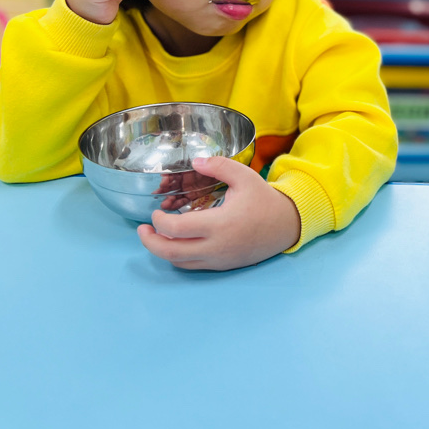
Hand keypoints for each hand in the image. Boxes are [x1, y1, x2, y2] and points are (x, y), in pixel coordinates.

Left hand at [136, 157, 302, 270]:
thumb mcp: (245, 177)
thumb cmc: (264, 200)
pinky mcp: (222, 266)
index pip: (176, 229)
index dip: (159, 222)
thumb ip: (219, 166)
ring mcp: (219, 259)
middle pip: (170, 252)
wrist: (286, 226)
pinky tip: (177, 243)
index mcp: (219, 224)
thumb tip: (194, 162)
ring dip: (163, 251)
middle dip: (150, 242)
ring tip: (156, 236)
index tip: (155, 213)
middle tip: (142, 230)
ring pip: (179, 262)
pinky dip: (179, 256)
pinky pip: (193, 266)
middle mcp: (216, 247)